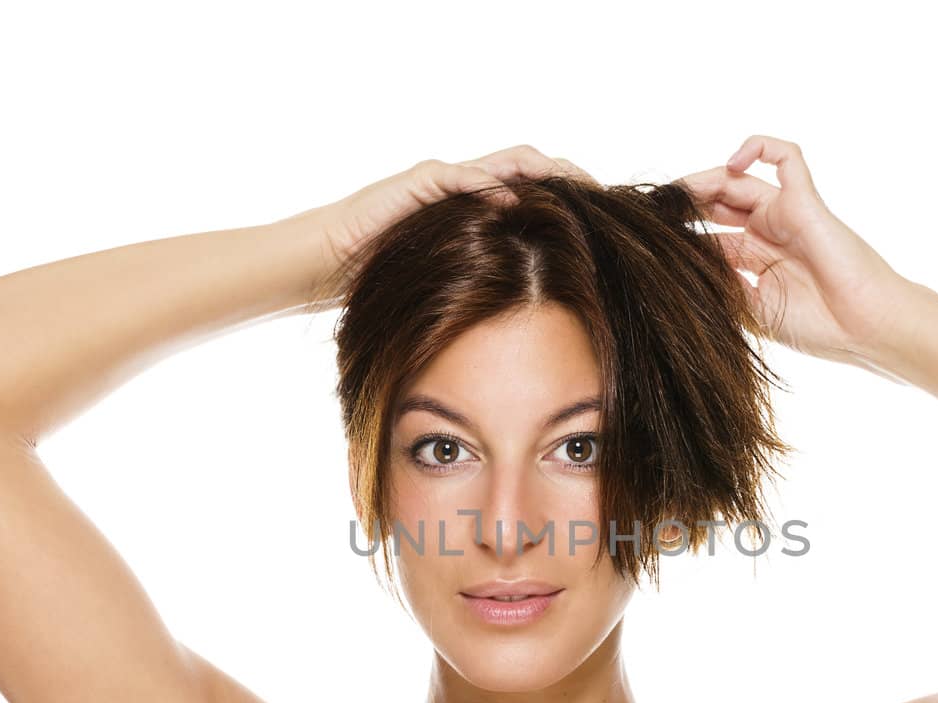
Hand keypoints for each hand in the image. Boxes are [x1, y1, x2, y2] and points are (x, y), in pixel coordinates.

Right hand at [282, 145, 596, 305]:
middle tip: (605, 195)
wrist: (329, 259)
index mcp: (480, 203)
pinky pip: (462, 177)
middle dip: (571, 175)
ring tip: (576, 187)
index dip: (573, 194)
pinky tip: (516, 201)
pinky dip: (490, 185)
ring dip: (544, 171)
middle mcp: (468, 183)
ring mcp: (445, 178)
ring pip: (508, 161)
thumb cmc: (387, 272)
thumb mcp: (450, 278)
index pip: (538, 186)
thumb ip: (486, 278)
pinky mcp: (419, 183)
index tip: (608, 214)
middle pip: (533, 165)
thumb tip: (534, 306)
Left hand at [676, 134, 918, 382]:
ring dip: (707, 178)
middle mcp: (767, 234)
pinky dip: (760, 146)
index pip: (709, 235)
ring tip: (678, 191)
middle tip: (657, 208)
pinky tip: (734, 161)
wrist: (864, 328)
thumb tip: (680, 263)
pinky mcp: (805, 200)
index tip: (650, 235)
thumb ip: (720, 283)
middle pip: (718, 203)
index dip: (681, 232)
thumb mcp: (751, 310)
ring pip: (740, 179)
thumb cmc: (817, 327)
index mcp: (754, 263)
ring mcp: (786, 214)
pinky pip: (787, 157)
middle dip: (687, 202)